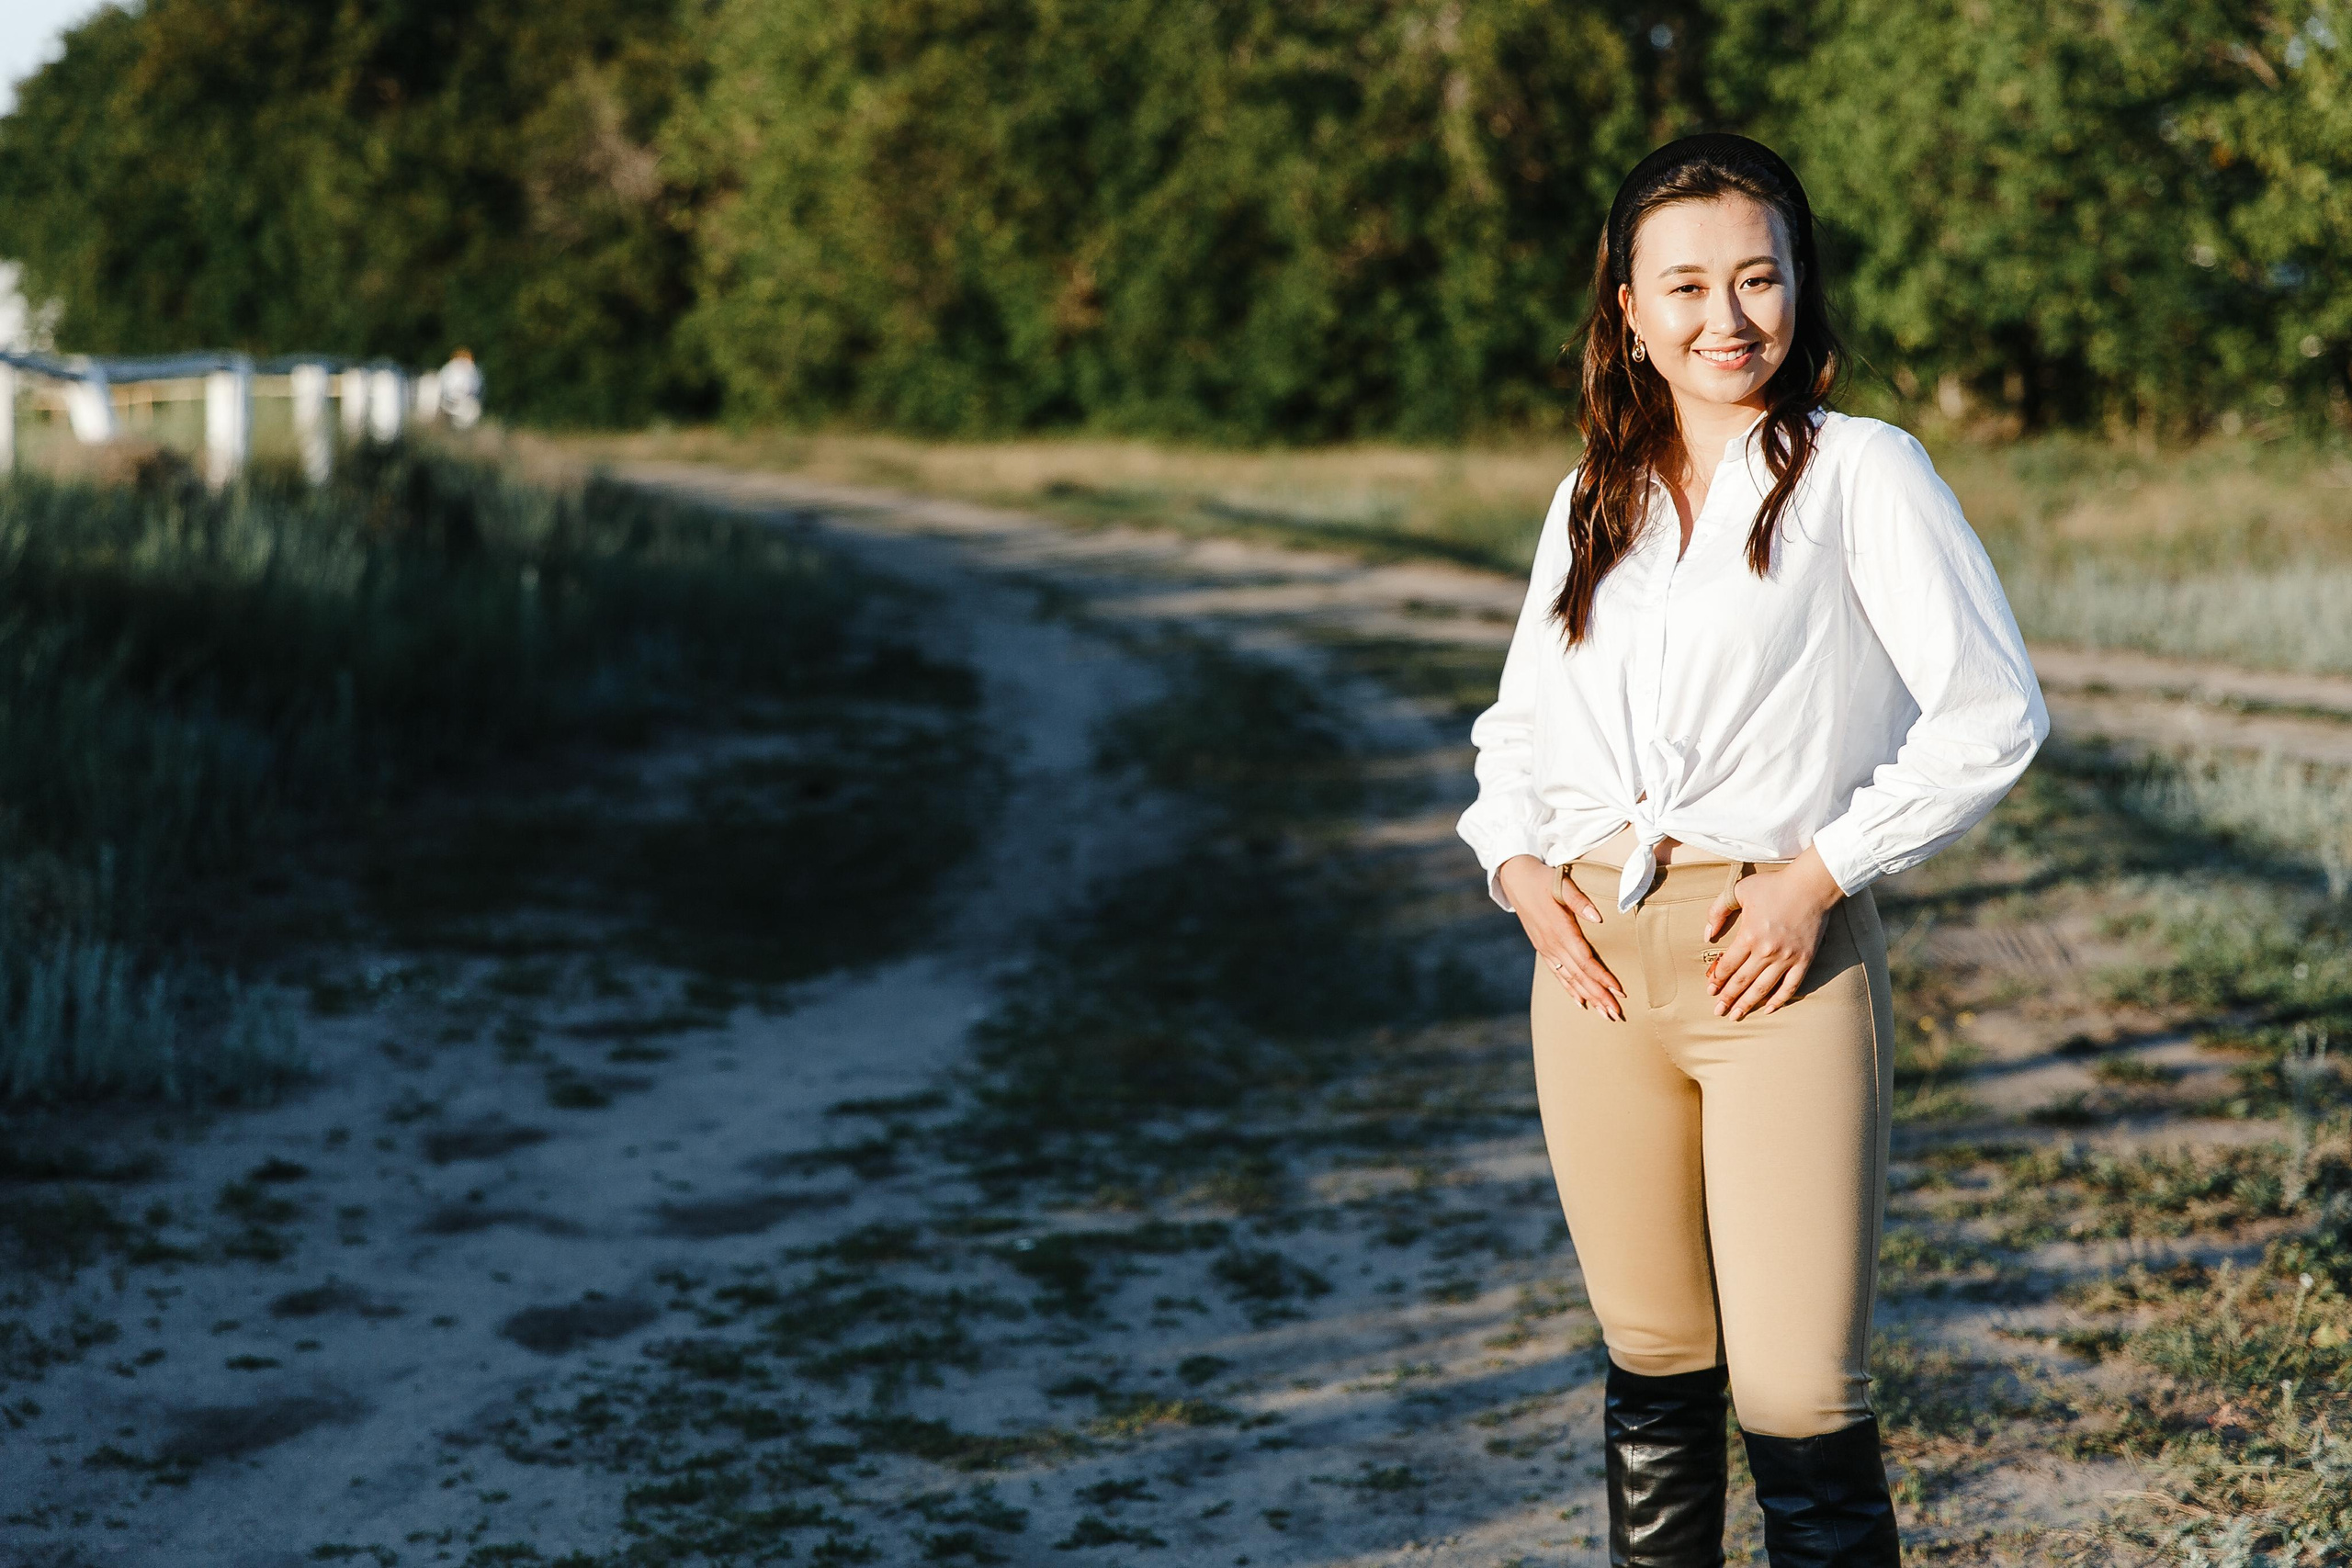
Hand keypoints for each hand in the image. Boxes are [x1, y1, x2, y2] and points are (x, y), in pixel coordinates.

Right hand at [1497, 855, 1627, 1021]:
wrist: (1516, 879)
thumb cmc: (1544, 879)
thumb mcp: (1562, 884)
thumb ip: (1580, 901)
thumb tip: (1598, 918)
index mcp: (1560, 930)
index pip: (1585, 960)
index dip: (1602, 977)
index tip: (1619, 991)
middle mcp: (1552, 944)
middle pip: (1579, 976)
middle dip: (1599, 996)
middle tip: (1616, 1014)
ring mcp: (1546, 949)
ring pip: (1569, 979)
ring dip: (1588, 998)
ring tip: (1604, 1014)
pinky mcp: (1543, 948)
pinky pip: (1558, 974)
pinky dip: (1570, 990)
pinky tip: (1580, 1002)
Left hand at [1702, 846, 1843, 1019]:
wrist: (1812, 885)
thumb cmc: (1774, 885)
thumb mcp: (1738, 890)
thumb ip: (1718, 910)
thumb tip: (1707, 935)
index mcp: (1749, 935)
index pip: (1727, 965)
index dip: (1717, 979)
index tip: (1710, 990)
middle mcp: (1767, 951)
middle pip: (1742, 981)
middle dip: (1727, 998)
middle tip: (1718, 1011)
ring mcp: (1787, 958)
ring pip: (1763, 988)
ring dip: (1747, 1004)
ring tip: (1735, 1016)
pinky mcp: (1805, 960)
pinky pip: (1791, 986)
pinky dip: (1779, 1000)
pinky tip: (1768, 1009)